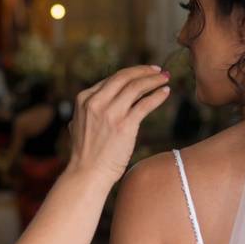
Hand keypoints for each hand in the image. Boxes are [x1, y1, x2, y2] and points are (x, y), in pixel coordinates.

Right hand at [66, 65, 169, 186]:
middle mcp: (96, 102)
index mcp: (84, 99)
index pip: (111, 79)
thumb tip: (100, 101)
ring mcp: (110, 113)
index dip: (131, 73)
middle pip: (124, 77)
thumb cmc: (86, 153)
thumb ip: (89, 110)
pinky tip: (165, 92)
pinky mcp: (124, 125)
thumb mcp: (79, 124)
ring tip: (165, 78)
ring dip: (153, 80)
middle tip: (158, 70)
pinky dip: (157, 96)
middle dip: (143, 70)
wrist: (88, 173)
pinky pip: (145, 104)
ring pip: (136, 87)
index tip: (143, 72)